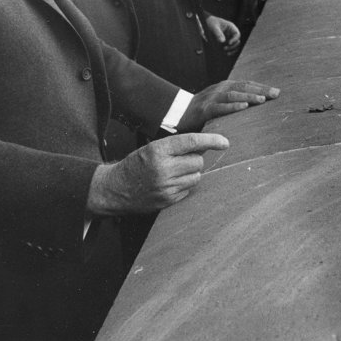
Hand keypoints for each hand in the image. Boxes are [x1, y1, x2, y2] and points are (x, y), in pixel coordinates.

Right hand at [86, 133, 228, 214]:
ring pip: (196, 177)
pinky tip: (170, 184)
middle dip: (195, 159)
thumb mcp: (153, 148)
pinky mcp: (168, 200)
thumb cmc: (137, 164)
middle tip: (182, 160)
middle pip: (198, 161)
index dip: (211, 140)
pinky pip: (189, 190)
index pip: (192, 142)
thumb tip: (206, 147)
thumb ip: (177, 146)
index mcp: (158, 150)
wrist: (115, 189)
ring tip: (174, 172)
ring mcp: (166, 187)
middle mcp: (163, 169)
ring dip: (191, 173)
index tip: (225, 142)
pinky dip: (184, 185)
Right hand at [177, 79, 279, 131]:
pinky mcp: (205, 109)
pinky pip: (220, 107)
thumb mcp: (221, 101)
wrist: (178, 112)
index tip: (277, 91)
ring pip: (233, 94)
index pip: (247, 84)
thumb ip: (236, 100)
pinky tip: (244, 107)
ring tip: (263, 99)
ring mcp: (212, 97)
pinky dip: (233, 106)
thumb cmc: (204, 109)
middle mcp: (220, 88)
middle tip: (276, 94)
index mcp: (226, 86)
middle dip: (261, 89)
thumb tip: (258, 104)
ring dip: (249, 96)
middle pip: (243, 86)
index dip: (262, 86)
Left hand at [205, 14, 239, 54]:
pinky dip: (229, 51)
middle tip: (225, 48)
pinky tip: (226, 54)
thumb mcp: (214, 27)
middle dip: (233, 46)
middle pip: (237, 41)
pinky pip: (230, 48)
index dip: (234, 39)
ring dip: (232, 50)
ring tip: (226, 53)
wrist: (206, 23)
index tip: (229, 43)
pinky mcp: (225, 42)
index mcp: (231, 27)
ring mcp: (229, 38)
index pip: (237, 34)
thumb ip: (218, 34)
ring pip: (235, 46)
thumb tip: (222, 41)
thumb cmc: (211, 22)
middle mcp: (231, 33)